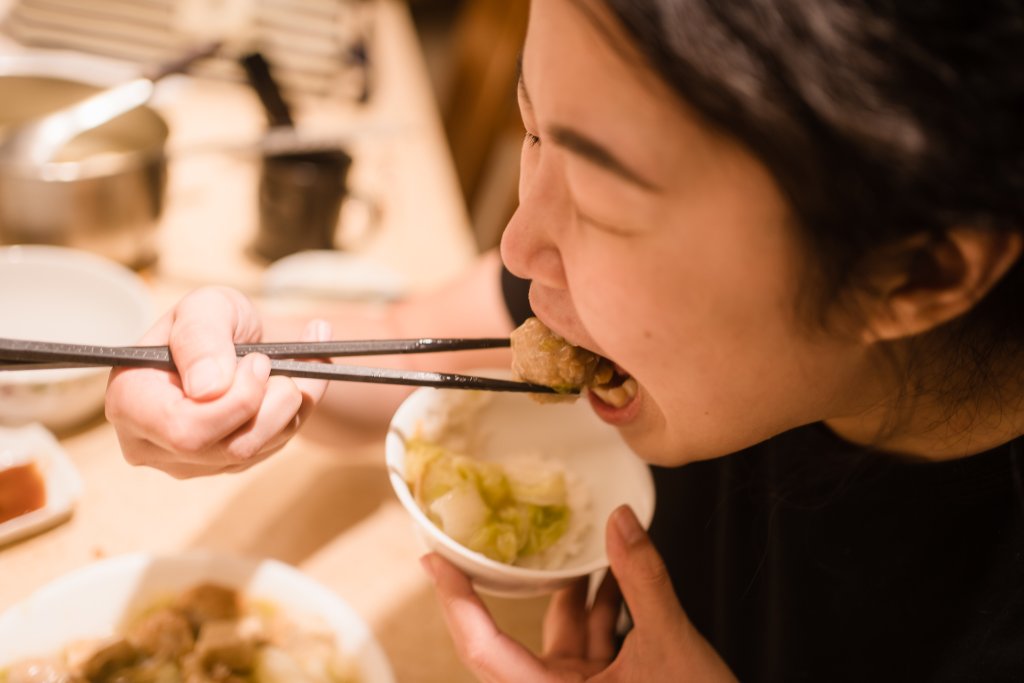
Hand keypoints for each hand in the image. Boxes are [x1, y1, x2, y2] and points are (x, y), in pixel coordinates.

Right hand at [105, 286, 328, 477]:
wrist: (237, 339)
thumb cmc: (212, 320)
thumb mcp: (205, 307)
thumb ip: (201, 337)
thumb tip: (207, 390)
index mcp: (130, 401)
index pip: (183, 430)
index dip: (235, 401)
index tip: (258, 360)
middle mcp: (152, 443)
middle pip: (227, 448)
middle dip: (270, 403)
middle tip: (273, 361)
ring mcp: (189, 461)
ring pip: (257, 451)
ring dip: (288, 404)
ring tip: (289, 364)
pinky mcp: (224, 466)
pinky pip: (274, 448)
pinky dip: (297, 411)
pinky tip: (297, 379)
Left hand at [421, 505, 737, 681]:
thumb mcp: (670, 645)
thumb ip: (643, 579)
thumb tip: (621, 520)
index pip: (483, 647)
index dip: (455, 602)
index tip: (433, 561)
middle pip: (505, 643)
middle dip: (495, 592)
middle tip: (474, 548)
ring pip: (555, 640)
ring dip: (566, 595)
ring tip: (572, 547)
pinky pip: (586, 647)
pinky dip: (597, 612)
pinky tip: (613, 578)